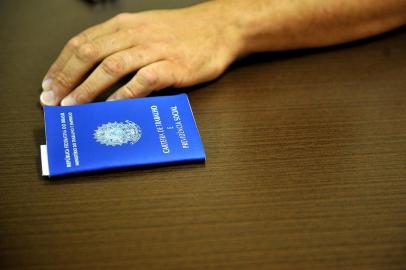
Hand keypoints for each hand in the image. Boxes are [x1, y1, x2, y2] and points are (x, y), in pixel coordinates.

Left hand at [40, 2, 241, 104]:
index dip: (61, 65)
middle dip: (67, 79)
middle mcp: (135, 33)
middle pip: (91, 54)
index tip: (48, 85)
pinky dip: (124, 94)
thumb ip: (121, 45)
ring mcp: (154, 49)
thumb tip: (93, 73)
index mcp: (124, 24)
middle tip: (52, 100)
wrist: (219, 28)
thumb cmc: (181, 33)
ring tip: (74, 106)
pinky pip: (143, 80)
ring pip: (112, 67)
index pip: (82, 42)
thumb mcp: (145, 29)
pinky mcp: (173, 66)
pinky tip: (112, 107)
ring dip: (88, 88)